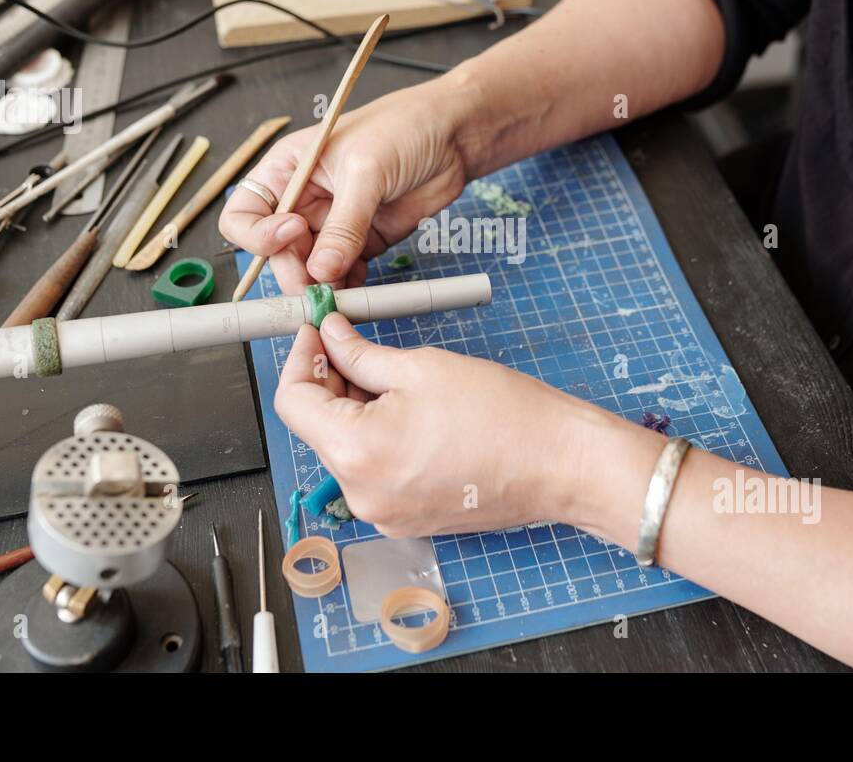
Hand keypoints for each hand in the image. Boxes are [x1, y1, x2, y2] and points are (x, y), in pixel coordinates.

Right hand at [218, 79, 472, 292]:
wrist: (454, 134)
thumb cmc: (404, 127)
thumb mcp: (366, 170)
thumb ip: (344, 224)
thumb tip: (321, 270)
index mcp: (287, 169)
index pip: (245, 213)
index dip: (258, 233)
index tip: (291, 235)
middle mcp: (304, 199)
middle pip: (277, 251)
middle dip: (293, 271)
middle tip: (317, 288)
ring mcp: (333, 223)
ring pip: (310, 267)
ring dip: (320, 286)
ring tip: (339, 296)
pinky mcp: (362, 241)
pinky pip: (344, 273)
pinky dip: (348, 287)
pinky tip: (358, 291)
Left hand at [274, 312, 633, 537]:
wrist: (560, 464)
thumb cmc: (504, 415)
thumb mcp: (421, 367)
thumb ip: (361, 354)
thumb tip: (330, 337)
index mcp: (356, 453)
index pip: (292, 402)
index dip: (301, 359)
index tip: (318, 333)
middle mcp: (361, 494)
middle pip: (318, 428)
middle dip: (331, 382)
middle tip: (357, 343)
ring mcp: (384, 514)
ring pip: (347, 450)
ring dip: (357, 410)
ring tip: (397, 379)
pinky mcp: (406, 520)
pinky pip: (375, 473)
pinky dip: (381, 439)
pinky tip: (414, 414)